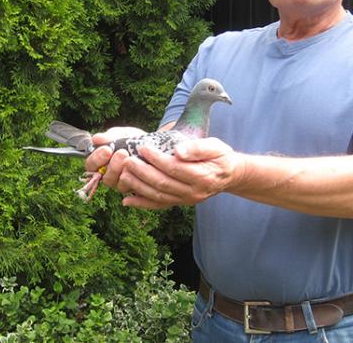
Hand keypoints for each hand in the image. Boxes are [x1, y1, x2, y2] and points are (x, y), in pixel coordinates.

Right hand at [84, 126, 145, 186]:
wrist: (149, 145)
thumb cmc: (130, 139)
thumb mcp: (120, 135)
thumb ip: (108, 137)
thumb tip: (96, 139)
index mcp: (100, 162)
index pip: (91, 165)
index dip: (97, 159)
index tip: (107, 149)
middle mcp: (108, 175)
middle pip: (105, 178)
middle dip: (113, 165)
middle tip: (122, 152)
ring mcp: (120, 183)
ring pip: (117, 184)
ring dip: (123, 171)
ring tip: (130, 158)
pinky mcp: (133, 187)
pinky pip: (131, 187)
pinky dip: (134, 177)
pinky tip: (140, 167)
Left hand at [117, 137, 244, 208]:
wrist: (229, 175)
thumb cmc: (221, 157)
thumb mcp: (215, 146)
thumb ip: (198, 148)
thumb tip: (178, 151)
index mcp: (203, 177)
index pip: (175, 168)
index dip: (157, 159)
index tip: (143, 147)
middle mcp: (194, 193)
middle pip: (163, 184)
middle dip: (142, 172)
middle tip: (127, 160)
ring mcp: (186, 200)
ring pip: (158, 196)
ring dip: (138, 187)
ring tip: (123, 175)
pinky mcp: (180, 203)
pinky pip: (159, 205)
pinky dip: (142, 204)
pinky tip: (126, 200)